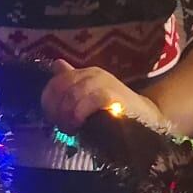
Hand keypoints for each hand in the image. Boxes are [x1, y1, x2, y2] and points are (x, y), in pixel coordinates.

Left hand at [41, 60, 167, 133]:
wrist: (144, 117)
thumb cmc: (112, 109)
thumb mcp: (88, 95)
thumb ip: (71, 83)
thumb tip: (56, 64)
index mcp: (83, 73)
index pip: (55, 82)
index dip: (49, 102)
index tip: (53, 119)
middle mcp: (92, 73)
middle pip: (61, 87)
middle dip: (57, 110)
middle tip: (62, 126)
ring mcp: (104, 82)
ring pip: (74, 93)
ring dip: (67, 114)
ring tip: (71, 128)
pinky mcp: (114, 94)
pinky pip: (92, 100)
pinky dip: (81, 113)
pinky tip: (80, 124)